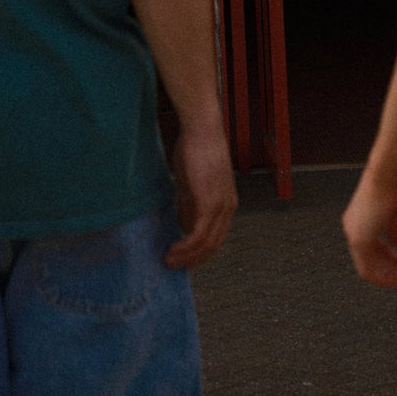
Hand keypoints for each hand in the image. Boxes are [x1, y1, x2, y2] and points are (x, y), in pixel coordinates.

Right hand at [166, 119, 236, 268]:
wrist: (201, 130)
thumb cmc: (196, 150)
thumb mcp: (193, 183)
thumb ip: (190, 204)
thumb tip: (184, 224)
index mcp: (226, 203)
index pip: (216, 236)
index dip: (200, 252)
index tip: (183, 259)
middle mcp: (228, 208)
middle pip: (213, 245)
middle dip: (193, 259)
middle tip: (174, 265)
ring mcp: (220, 206)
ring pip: (206, 244)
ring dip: (186, 257)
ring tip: (168, 261)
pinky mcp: (208, 203)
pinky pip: (198, 234)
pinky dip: (185, 247)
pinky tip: (172, 250)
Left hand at [342, 165, 396, 286]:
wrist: (389, 172)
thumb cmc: (395, 183)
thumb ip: (395, 227)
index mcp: (359, 218)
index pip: (372, 247)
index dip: (388, 259)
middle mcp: (353, 227)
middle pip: (369, 260)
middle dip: (390, 271)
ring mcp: (354, 234)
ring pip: (369, 268)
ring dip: (389, 276)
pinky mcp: (359, 240)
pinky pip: (369, 268)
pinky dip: (385, 276)